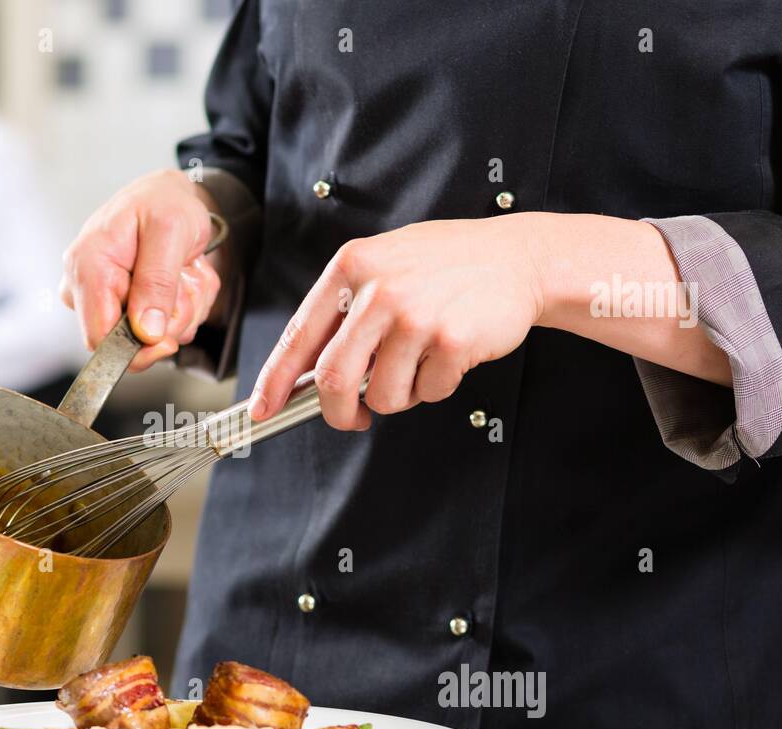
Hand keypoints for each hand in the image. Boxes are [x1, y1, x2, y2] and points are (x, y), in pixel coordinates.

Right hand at [60, 169, 221, 370]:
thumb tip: (146, 331)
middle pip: (128, 342)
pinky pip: (156, 328)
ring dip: (181, 311)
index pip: (99, 338)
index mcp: (88, 267)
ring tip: (183, 273)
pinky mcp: (117, 304)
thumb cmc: (164, 203)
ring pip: (149, 337)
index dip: (136, 349)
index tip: (169, 338)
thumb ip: (157, 282)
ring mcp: (99, 297)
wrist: (167, 196)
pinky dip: (179, 308)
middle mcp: (84, 286)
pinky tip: (178, 280)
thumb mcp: (169, 231)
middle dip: (168, 321)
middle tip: (185, 283)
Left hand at [250, 216, 544, 429]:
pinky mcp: (450, 340)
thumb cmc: (447, 265)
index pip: (298, 336)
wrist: (520, 257)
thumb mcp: (385, 264)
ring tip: (420, 364)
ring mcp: (414, 315)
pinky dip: (436, 387)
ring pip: (381, 395)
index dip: (274, 381)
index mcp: (351, 267)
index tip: (261, 409)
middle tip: (354, 417)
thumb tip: (307, 372)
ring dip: (399, 396)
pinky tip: (450, 354)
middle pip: (332, 379)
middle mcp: (377, 289)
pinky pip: (427, 392)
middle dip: (338, 412)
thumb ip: (346, 310)